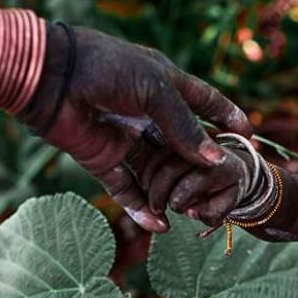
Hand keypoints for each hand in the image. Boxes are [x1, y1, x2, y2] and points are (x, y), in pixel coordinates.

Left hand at [20, 24, 250, 231]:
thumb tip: (216, 161)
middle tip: (223, 185)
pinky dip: (143, 209)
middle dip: (203, 167)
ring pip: (158, 173)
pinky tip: (160, 226)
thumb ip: (187, 127)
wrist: (50, 79)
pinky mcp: (104, 160)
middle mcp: (147, 114)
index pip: (204, 102)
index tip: (247, 134)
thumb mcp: (156, 91)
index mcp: (163, 84)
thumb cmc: (106, 70)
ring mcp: (127, 139)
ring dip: (174, 194)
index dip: (226, 115)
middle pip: (183, 146)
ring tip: (191, 213)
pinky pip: (128, 190)